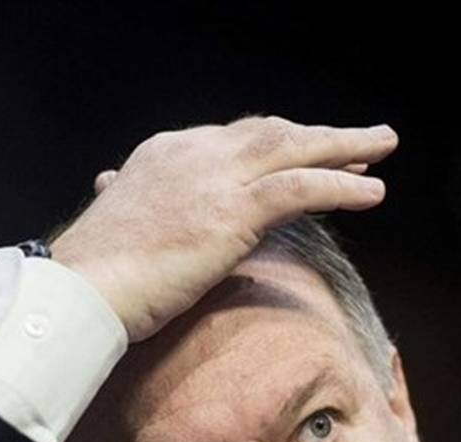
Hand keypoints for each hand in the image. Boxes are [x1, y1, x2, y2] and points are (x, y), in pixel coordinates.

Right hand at [49, 117, 397, 341]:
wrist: (78, 288)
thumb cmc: (91, 270)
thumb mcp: (115, 222)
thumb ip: (124, 198)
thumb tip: (110, 185)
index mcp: (165, 155)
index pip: (234, 140)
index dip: (276, 144)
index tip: (305, 151)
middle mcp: (193, 154)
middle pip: (270, 134)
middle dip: (317, 137)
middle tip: (359, 143)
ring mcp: (215, 179)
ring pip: (293, 150)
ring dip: (344, 148)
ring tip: (382, 149)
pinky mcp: (232, 212)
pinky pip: (301, 190)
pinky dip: (341, 187)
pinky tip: (372, 192)